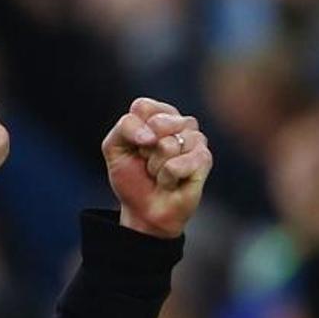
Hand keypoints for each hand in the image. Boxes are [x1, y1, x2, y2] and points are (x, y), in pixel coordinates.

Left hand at [102, 98, 211, 237]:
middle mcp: (179, 122)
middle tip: (148, 162)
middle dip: (145, 149)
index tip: (134, 147)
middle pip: (157, 123)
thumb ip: (125, 127)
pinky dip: (167, 178)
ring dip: (155, 166)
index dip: (133, 131)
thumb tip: (153, 136)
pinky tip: (172, 183)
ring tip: (160, 174)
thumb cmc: (132, 178)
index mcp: (157, 114)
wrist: (144, 211)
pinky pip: (176, 165)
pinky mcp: (204, 158)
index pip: (143, 106)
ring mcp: (195, 139)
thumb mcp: (114, 148)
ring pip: (167, 145)